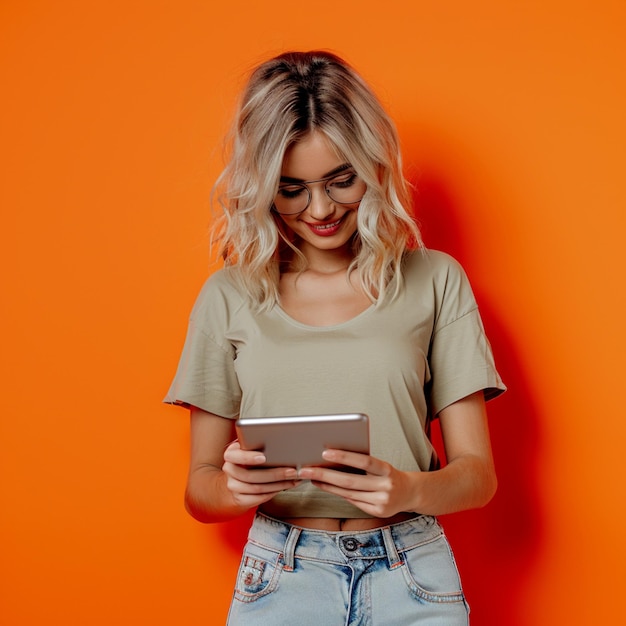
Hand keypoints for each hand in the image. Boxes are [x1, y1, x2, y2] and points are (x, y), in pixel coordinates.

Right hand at [222, 440, 300, 508]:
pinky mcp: (239, 499)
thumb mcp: (249, 450)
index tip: (263, 457)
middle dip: (275, 474)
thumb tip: (284, 445)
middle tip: (292, 471)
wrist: (235, 482)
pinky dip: (274, 492)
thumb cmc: (248, 461)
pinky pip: (259, 498)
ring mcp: (233, 486)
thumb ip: (258, 447)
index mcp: (231, 455)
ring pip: (257, 488)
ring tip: (293, 479)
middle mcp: (229, 470)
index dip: (248, 457)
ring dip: (279, 485)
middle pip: (251, 475)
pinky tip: (284, 487)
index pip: (234, 456)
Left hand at [297, 449, 417, 517]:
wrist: (410, 493)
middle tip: (306, 470)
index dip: (344, 457)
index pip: (364, 461)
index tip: (325, 452)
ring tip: (312, 478)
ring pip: (348, 493)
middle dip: (325, 475)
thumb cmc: (389, 474)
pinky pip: (353, 502)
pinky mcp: (378, 512)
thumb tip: (333, 458)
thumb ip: (363, 464)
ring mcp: (382, 502)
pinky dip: (338, 493)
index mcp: (387, 469)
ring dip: (327, 486)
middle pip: (350, 481)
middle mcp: (386, 487)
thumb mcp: (381, 465)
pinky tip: (326, 487)